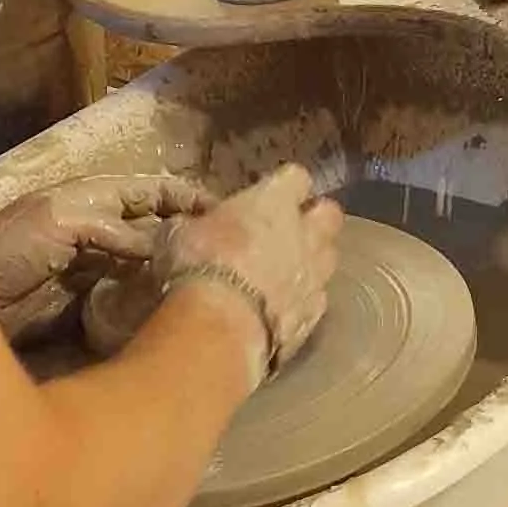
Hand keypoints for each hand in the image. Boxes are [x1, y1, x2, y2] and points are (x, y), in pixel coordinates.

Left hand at [0, 173, 212, 345]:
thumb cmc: (1, 250)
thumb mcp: (59, 222)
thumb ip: (112, 228)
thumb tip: (163, 246)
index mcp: (91, 204)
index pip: (151, 193)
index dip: (187, 198)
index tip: (228, 213)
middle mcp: (99, 240)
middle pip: (157, 238)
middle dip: (190, 245)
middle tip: (232, 263)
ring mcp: (96, 282)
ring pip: (149, 279)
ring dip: (176, 286)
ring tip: (215, 297)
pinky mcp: (89, 321)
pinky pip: (132, 316)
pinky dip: (153, 319)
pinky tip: (177, 327)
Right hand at [166, 165, 342, 375]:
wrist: (222, 328)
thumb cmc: (198, 267)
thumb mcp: (178, 235)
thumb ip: (193, 224)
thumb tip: (188, 225)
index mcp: (275, 201)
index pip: (296, 178)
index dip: (285, 185)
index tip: (269, 194)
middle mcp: (306, 233)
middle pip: (329, 214)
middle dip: (315, 218)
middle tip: (290, 229)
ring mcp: (316, 275)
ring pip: (329, 257)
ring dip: (313, 260)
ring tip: (289, 271)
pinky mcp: (314, 314)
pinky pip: (317, 299)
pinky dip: (304, 300)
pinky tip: (285, 308)